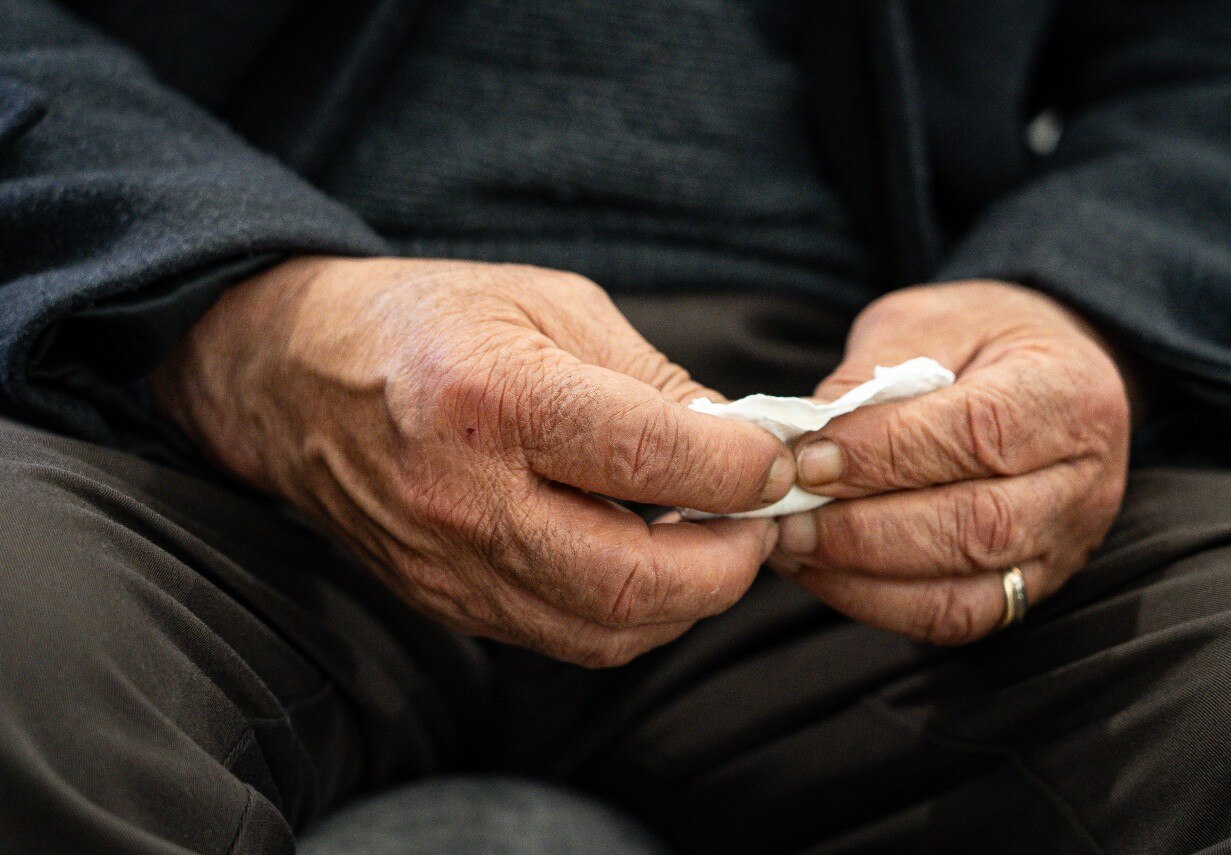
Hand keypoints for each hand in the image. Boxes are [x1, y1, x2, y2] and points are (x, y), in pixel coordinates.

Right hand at [150, 257, 793, 665]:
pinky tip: (649, 564)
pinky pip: (563, 636)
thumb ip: (650, 378)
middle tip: (759, 523)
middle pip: (632, 579)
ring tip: (713, 544)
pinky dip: (629, 614)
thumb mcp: (548, 304)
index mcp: (494, 397)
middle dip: (729, 565)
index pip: (649, 459)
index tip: (776, 461)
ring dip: (685, 600)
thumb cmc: (425, 322)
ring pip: (604, 629)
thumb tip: (736, 441)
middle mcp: (466, 496)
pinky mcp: (445, 601)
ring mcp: (450, 565)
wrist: (294, 378)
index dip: (740, 469)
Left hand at [768, 280, 1130, 643]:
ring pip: (966, 588)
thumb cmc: (981, 339)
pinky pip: (958, 617)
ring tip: (794, 548)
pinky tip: (826, 573)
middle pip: (975, 525)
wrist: (1046, 368)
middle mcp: (1082, 481)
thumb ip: (873, 374)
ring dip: (863, 575)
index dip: (884, 455)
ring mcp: (1063, 544)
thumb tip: (806, 438)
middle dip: (864, 529)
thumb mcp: (927, 322)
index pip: (976, 434)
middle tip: (787, 518)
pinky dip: (882, 604)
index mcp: (1068, 393)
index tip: (809, 460)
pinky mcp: (1033, 585)